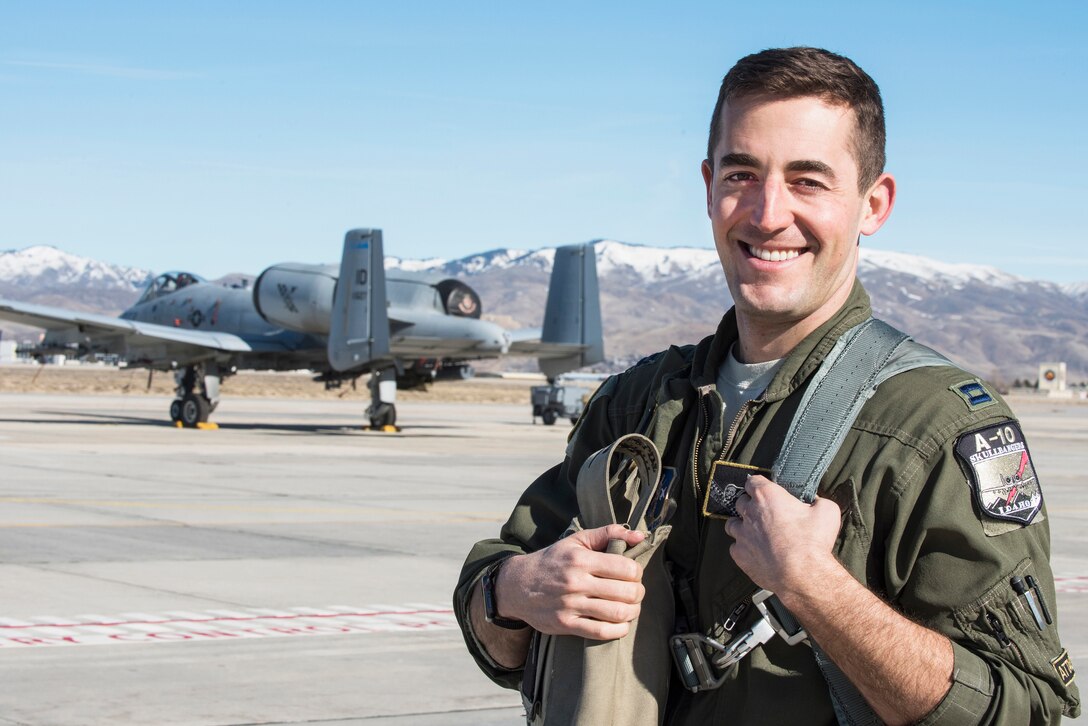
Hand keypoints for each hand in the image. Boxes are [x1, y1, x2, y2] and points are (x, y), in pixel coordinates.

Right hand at [498, 524, 646, 639]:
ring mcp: (570, 605)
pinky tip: (621, 624)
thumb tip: (640, 536)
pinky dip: (618, 630)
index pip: (625, 568)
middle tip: (636, 592)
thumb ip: (609, 533)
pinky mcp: (565, 624)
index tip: (633, 574)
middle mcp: (576, 582)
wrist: (517, 585)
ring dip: (632, 612)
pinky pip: (600, 632)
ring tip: (631, 607)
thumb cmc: (552, 560)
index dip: (637, 572)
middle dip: (638, 593)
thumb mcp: (576, 541)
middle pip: (626, 592)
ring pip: (616, 613)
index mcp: (581, 559)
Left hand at [725, 475, 842, 595]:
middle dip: (750, 504)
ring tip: (753, 531)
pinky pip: (735, 547)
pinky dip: (743, 548)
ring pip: (732, 523)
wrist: (803, 575)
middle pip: (740, 501)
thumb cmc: (813, 541)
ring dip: (741, 524)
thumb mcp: (827, 511)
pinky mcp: (739, 555)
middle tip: (764, 512)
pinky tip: (754, 552)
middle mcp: (749, 512)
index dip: (758, 485)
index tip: (764, 489)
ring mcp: (741, 534)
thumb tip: (815, 500)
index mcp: (767, 496)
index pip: (753, 481)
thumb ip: (818, 500)